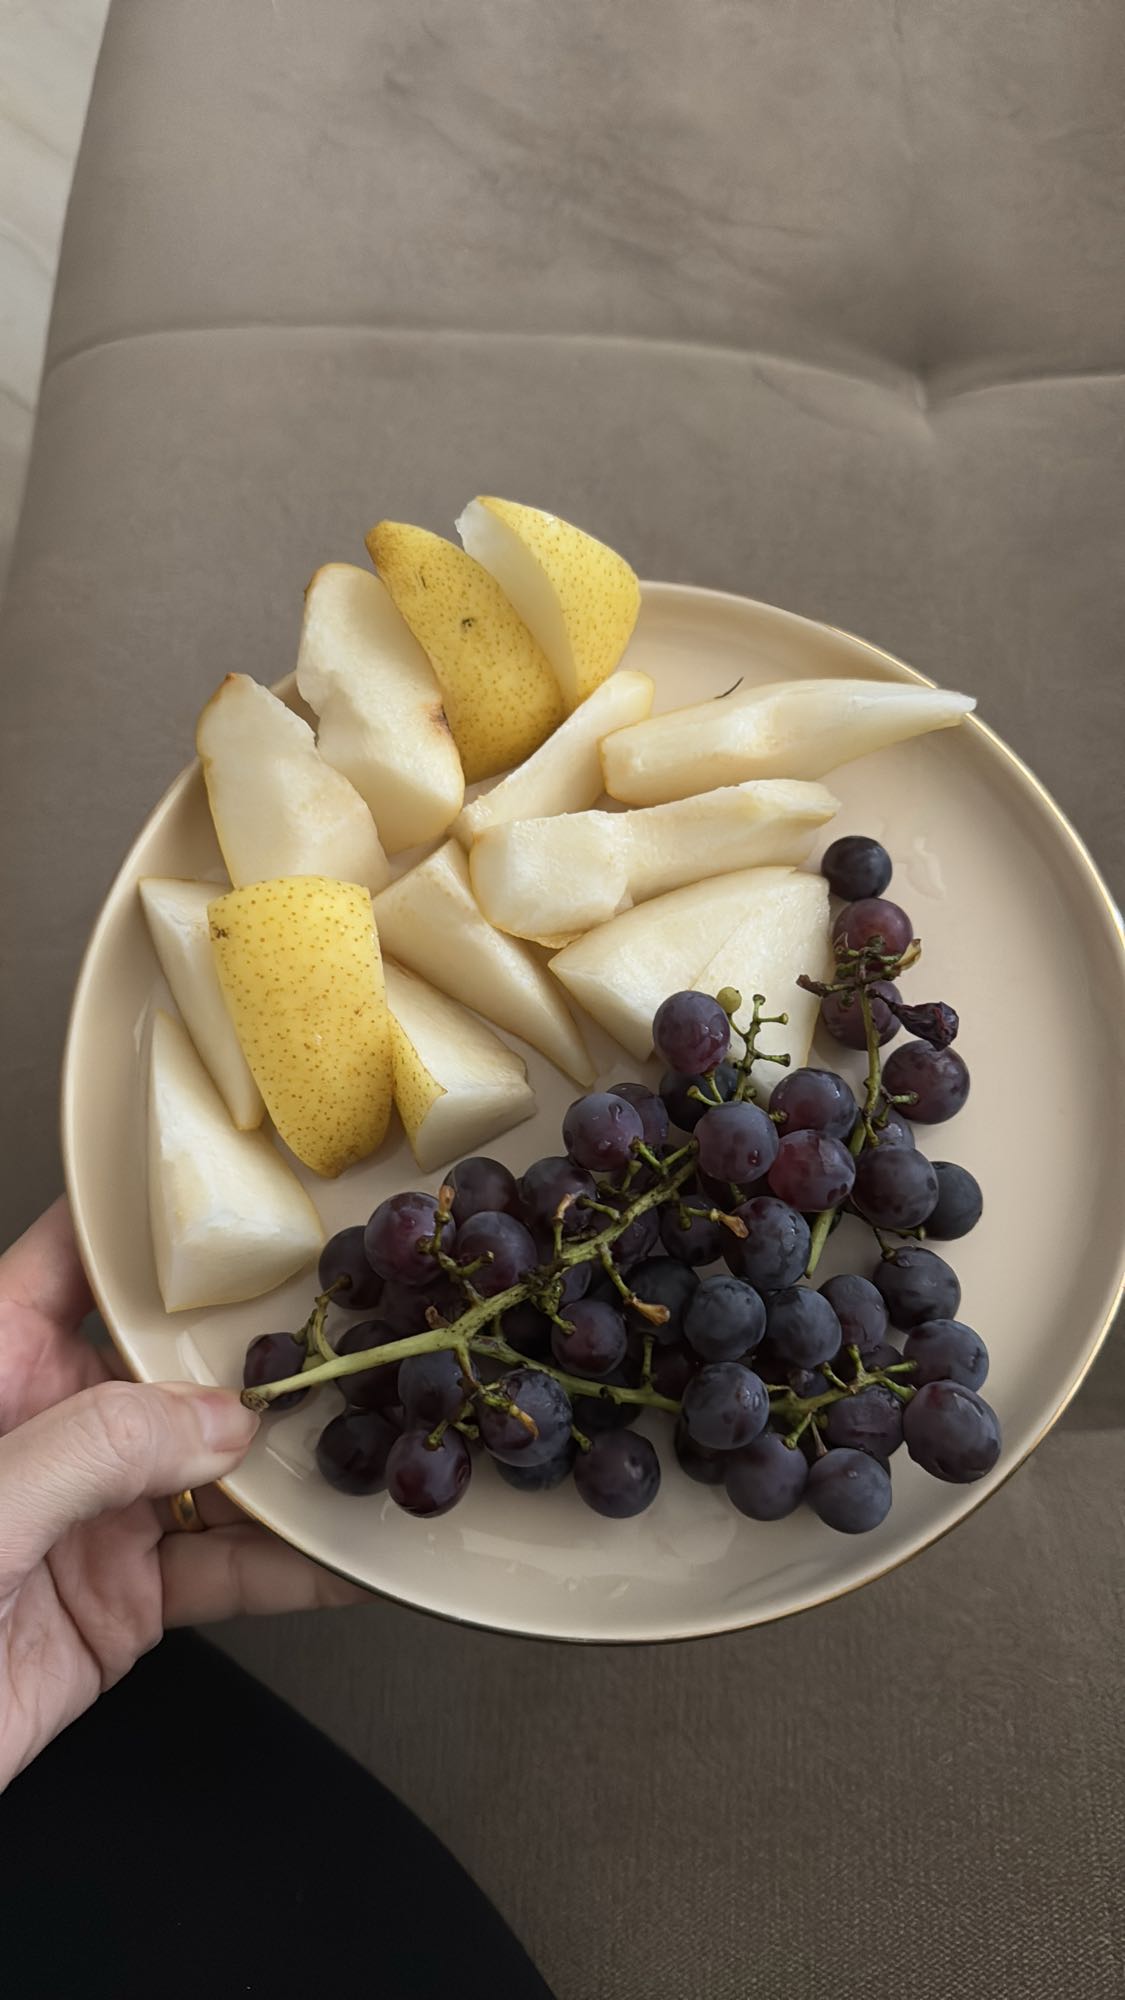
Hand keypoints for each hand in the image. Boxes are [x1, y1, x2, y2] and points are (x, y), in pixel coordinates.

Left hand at [0, 1199, 358, 1788]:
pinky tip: (351, 1559)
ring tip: (378, 1437)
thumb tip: (217, 1421)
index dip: (154, 1221)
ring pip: (216, 1467)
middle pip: (175, 1363)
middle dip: (263, 1348)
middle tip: (352, 1324)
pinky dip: (297, 1570)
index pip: (75, 1260)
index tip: (241, 1187)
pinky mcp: (121, 1600)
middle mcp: (47, 1429)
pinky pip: (227, 1571)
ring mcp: (90, 1514)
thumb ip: (95, 1449)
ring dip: (296, 1461)